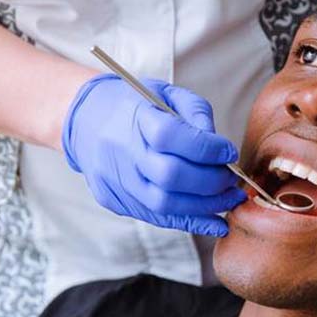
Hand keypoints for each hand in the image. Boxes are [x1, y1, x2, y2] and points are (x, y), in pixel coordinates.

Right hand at [62, 74, 245, 235]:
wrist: (85, 120)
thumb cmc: (135, 105)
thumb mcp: (167, 94)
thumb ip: (197, 114)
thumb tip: (221, 149)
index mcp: (133, 116)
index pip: (171, 136)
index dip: (207, 148)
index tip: (229, 152)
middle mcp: (120, 151)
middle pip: (170, 176)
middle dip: (211, 182)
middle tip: (231, 180)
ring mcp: (115, 179)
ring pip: (165, 204)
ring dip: (206, 206)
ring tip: (230, 199)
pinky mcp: (115, 200)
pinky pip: (157, 218)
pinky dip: (191, 222)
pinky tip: (216, 222)